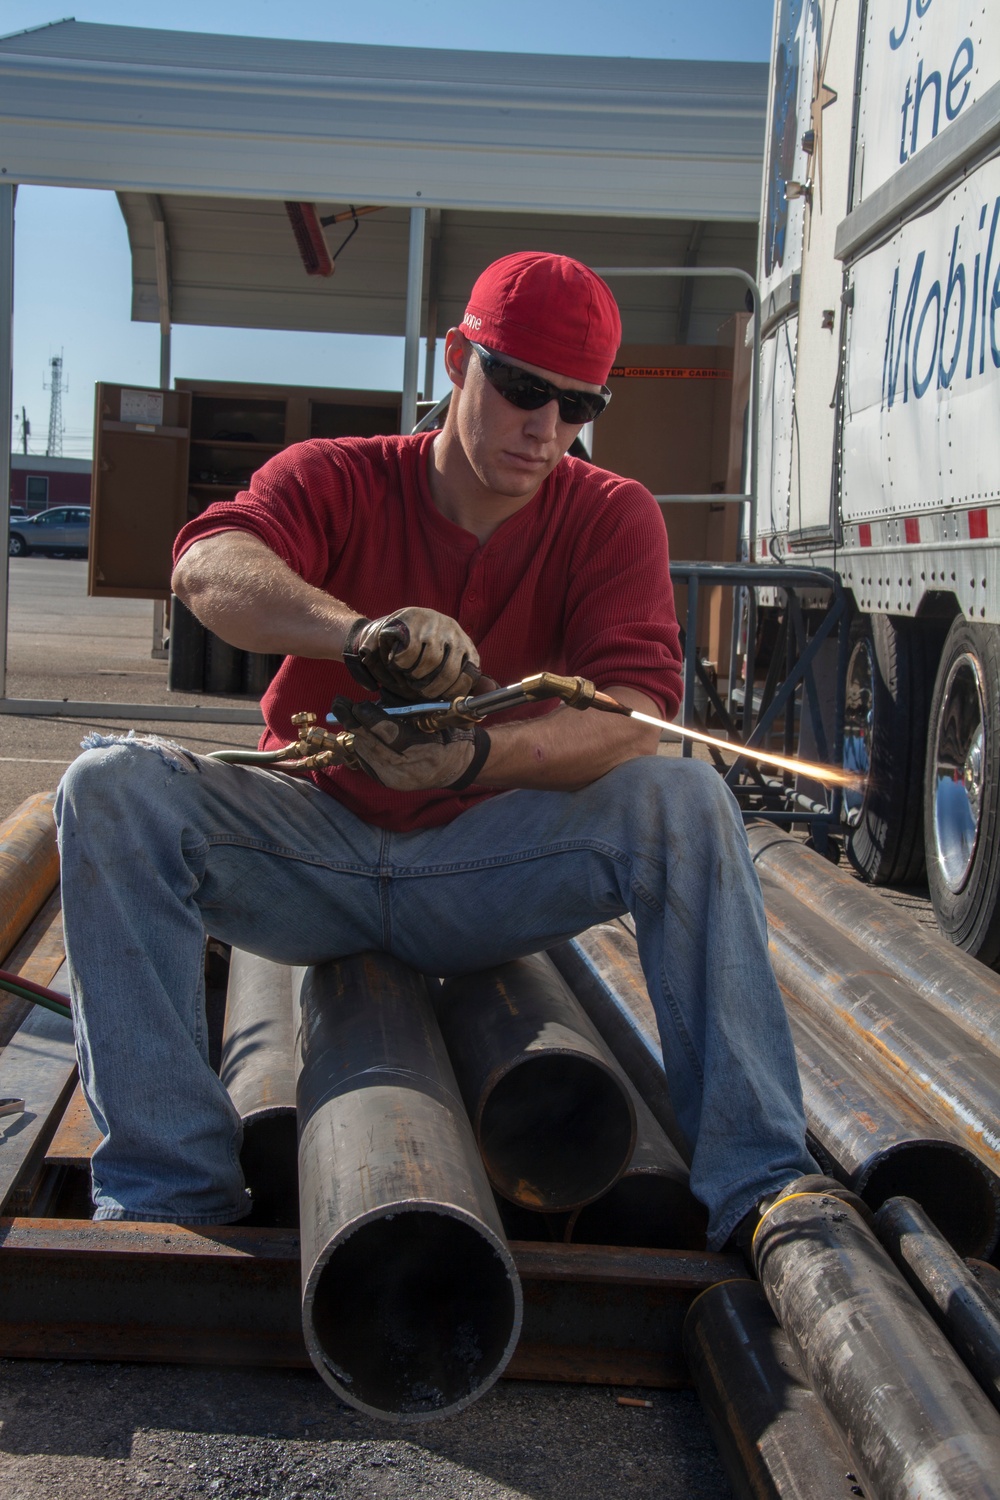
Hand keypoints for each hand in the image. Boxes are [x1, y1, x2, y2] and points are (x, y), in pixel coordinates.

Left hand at [332, 698, 490, 790]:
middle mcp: (408, 771)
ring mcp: (396, 780)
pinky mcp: (387, 783)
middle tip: (339, 704)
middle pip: (371, 744)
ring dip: (354, 732)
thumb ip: (407, 714)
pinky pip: (366, 761)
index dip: (370, 718)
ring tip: (345, 713)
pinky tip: (356, 731)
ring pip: (364, 753)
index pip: (390, 734)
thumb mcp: (435, 720)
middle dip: (353, 722)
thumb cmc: (448, 736)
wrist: (456, 767)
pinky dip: (360, 744)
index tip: (357, 704)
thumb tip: (376, 703)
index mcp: (427, 752)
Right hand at [343, 608, 479, 700]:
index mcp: (466, 646)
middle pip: (448, 672)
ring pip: (428, 662)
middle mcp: (454, 632)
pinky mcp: (413, 619)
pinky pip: (409, 653)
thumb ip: (463, 682)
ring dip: (415, 675)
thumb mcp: (449, 663)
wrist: (404, 621)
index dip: (453, 692)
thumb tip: (482, 701)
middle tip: (421, 691)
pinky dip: (401, 663)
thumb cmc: (429, 649)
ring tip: (410, 674)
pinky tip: (399, 661)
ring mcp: (434, 624)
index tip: (440, 697)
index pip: (469, 676)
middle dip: (431, 689)